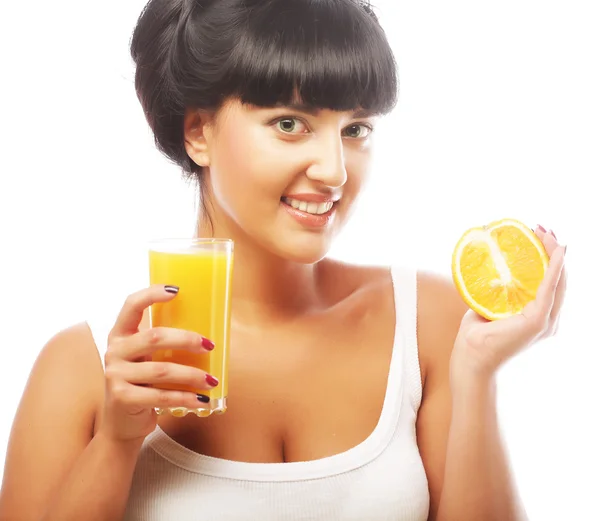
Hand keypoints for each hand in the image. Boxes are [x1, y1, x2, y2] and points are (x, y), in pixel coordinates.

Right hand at [98, 285, 216, 443]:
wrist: (122, 425)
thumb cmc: (143, 385)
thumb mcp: (147, 359)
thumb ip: (162, 344)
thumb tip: (206, 333)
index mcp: (121, 335)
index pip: (131, 305)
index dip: (151, 294)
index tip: (176, 290)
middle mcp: (115, 351)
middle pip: (154, 337)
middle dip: (187, 339)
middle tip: (209, 345)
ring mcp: (115, 375)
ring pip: (162, 370)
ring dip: (192, 374)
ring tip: (211, 380)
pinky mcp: (122, 398)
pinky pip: (161, 396)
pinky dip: (185, 398)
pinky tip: (201, 400)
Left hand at [450, 225, 566, 383]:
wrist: (471, 357)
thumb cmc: (477, 335)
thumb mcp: (490, 306)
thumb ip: (497, 293)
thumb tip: (492, 273)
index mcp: (539, 315)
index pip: (550, 282)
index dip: (549, 258)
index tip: (539, 235)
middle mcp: (548, 319)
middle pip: (558, 278)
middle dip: (552, 250)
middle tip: (542, 228)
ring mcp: (546, 321)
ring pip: (557, 281)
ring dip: (553, 253)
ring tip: (545, 232)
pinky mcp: (538, 321)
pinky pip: (549, 290)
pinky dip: (555, 269)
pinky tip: (557, 252)